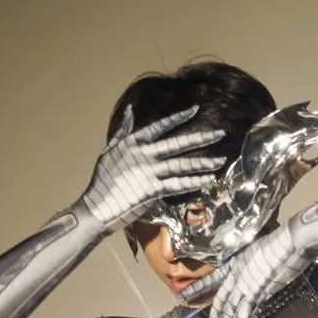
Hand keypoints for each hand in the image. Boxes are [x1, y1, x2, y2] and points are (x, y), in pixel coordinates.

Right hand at [80, 104, 227, 233]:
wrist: (97, 207)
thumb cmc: (102, 181)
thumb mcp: (111, 150)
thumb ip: (123, 131)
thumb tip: (129, 111)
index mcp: (134, 143)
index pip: (160, 126)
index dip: (178, 118)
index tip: (195, 111)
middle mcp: (144, 155)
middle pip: (178, 144)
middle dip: (201, 139)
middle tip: (220, 134)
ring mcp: (149, 172)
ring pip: (181, 165)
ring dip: (202, 163)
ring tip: (220, 160)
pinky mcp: (152, 190)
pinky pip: (177, 185)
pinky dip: (192, 182)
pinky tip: (207, 180)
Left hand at [183, 222, 311, 317]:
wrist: (292, 240)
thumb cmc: (284, 242)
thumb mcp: (262, 251)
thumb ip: (255, 264)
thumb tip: (257, 271)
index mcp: (236, 264)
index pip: (212, 279)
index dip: (198, 288)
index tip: (183, 296)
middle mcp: (235, 276)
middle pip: (219, 305)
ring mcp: (244, 286)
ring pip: (228, 314)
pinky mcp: (255, 293)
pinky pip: (242, 316)